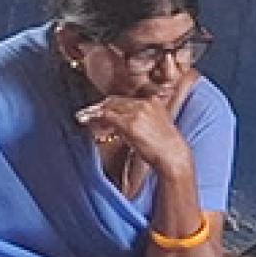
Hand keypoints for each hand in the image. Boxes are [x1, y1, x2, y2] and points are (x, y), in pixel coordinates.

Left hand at [75, 82, 194, 177]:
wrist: (173, 156)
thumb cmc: (166, 147)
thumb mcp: (157, 127)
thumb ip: (142, 120)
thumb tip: (121, 125)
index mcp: (153, 101)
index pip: (126, 100)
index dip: (111, 105)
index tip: (101, 110)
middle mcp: (144, 103)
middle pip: (115, 101)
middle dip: (100, 107)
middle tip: (87, 113)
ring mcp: (137, 112)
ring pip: (109, 107)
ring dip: (94, 112)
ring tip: (82, 117)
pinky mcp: (130, 124)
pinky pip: (106, 116)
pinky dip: (93, 118)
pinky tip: (84, 120)